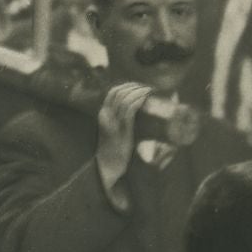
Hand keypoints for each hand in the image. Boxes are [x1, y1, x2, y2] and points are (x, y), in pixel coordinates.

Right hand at [96, 82, 152, 201]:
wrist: (107, 166)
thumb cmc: (113, 150)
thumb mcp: (112, 132)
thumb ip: (119, 122)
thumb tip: (133, 115)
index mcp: (103, 114)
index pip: (112, 92)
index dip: (126, 86)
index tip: (138, 85)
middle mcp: (106, 116)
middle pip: (119, 92)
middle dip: (134, 86)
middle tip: (147, 88)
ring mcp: (113, 122)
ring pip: (125, 99)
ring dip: (139, 92)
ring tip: (149, 91)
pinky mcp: (122, 130)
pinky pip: (130, 110)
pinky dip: (138, 101)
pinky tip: (145, 99)